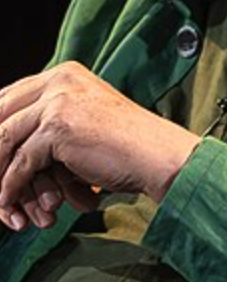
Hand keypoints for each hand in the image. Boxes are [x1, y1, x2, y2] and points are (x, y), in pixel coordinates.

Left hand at [0, 62, 200, 230]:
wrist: (156, 155)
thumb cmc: (125, 145)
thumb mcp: (83, 120)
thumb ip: (49, 120)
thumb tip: (5, 147)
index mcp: (65, 74)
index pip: (8, 96)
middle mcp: (59, 80)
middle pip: (0, 114)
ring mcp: (58, 101)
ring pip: (3, 140)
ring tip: (1, 204)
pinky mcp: (58, 127)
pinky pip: (19, 164)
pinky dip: (10, 190)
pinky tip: (11, 207)